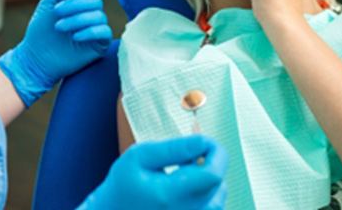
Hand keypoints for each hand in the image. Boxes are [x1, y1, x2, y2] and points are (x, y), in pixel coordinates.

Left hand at [0, 0, 111, 106]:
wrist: (36, 59)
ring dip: (77, 19)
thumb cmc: (40, 32)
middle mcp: (89, 14)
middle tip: (56, 13)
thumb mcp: (48, 4)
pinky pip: (104, 32)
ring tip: (60, 27)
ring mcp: (95, 29)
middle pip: (95, 1)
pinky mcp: (99, 45)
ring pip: (98, 16)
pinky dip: (90, 31)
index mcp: (78, 2)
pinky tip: (75, 37)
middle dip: (75, 5)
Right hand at [80, 136, 227, 209]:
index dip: (216, 153)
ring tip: (187, 168)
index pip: (212, 175)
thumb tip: (202, 141)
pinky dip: (207, 194)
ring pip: (218, 200)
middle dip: (212, 162)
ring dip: (210, 179)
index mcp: (169, 195)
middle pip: (218, 186)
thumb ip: (173, 149)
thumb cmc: (123, 183)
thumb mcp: (141, 156)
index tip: (205, 140)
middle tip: (192, 151)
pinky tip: (187, 185)